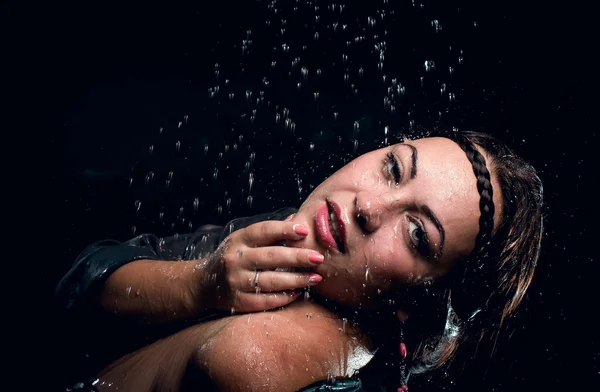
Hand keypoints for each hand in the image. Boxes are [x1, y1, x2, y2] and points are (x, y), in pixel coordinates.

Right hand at [198, 219, 323, 312]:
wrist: (204, 284)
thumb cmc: (234, 257)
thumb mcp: (244, 239)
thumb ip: (269, 232)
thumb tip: (297, 220)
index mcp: (239, 239)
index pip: (264, 231)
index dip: (285, 230)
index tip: (305, 231)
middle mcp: (235, 260)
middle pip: (271, 257)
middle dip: (298, 257)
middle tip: (319, 257)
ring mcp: (236, 282)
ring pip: (271, 281)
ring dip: (296, 280)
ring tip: (316, 278)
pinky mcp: (238, 302)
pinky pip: (265, 301)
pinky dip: (284, 297)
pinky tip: (299, 292)